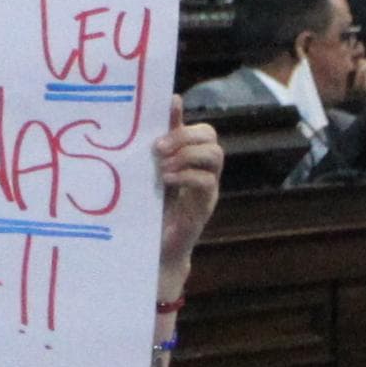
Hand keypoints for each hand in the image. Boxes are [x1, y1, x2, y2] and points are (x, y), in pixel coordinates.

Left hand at [154, 119, 219, 292]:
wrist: (155, 249)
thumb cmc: (151, 209)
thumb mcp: (150, 174)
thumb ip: (156, 149)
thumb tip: (154, 117)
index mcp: (191, 159)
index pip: (201, 129)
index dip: (184, 121)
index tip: (160, 124)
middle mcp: (205, 170)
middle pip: (211, 137)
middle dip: (184, 136)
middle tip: (158, 148)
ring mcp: (208, 188)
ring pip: (215, 155)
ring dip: (187, 155)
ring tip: (163, 166)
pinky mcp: (205, 206)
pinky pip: (207, 182)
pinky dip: (187, 176)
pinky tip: (166, 180)